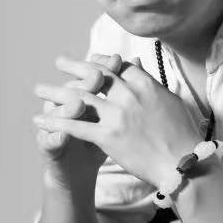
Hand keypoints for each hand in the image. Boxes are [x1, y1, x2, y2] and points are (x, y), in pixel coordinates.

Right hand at [33, 53, 122, 191]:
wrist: (79, 170)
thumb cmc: (102, 138)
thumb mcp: (114, 114)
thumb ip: (121, 89)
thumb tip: (136, 58)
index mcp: (81, 95)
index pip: (90, 75)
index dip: (104, 67)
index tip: (118, 60)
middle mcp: (65, 105)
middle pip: (72, 88)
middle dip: (85, 83)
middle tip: (97, 78)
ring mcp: (54, 125)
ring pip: (57, 112)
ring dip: (67, 108)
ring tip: (78, 106)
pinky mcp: (48, 146)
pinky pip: (49, 140)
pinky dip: (54, 138)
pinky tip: (61, 137)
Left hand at [33, 54, 202, 188]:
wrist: (183, 163)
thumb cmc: (183, 135)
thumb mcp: (170, 100)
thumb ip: (150, 81)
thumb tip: (138, 62)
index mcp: (145, 85)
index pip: (118, 65)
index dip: (102, 60)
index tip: (90, 59)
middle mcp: (129, 95)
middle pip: (95, 75)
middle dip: (74, 67)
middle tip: (59, 62)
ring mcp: (117, 115)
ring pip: (79, 97)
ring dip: (56, 92)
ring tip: (39, 89)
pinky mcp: (108, 137)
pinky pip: (75, 126)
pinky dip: (55, 121)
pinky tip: (40, 119)